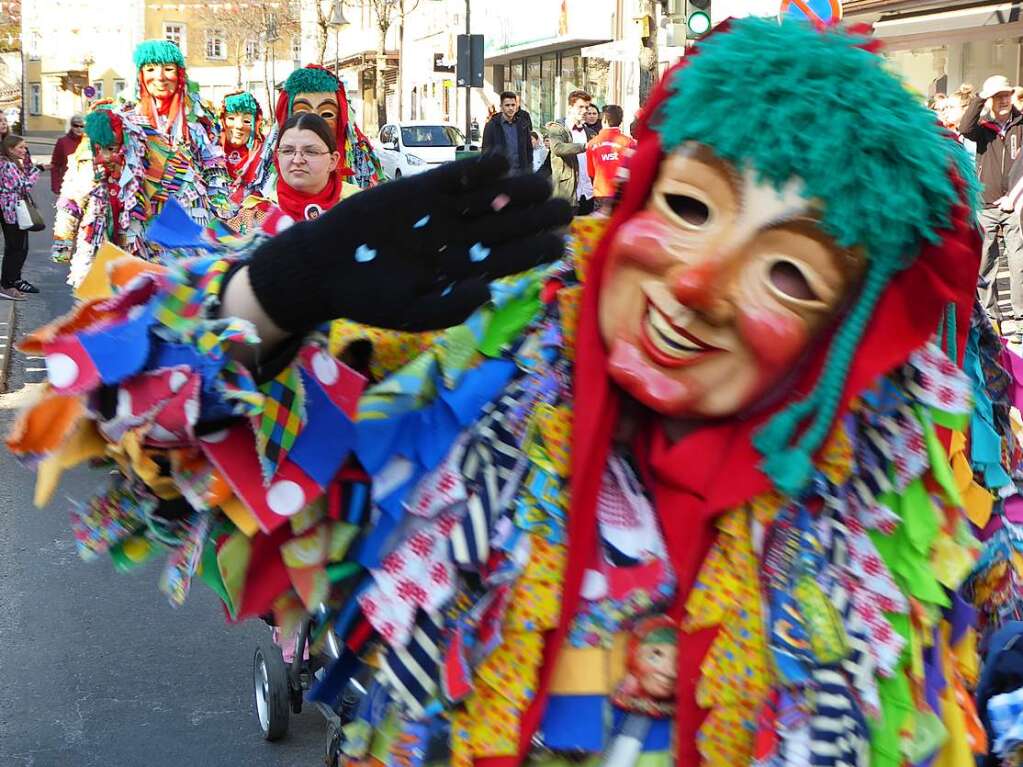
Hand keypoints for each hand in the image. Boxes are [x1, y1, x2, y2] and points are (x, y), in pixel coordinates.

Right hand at [246, 154, 571, 333]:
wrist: (326, 267)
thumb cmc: (370, 298)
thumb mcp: (412, 313)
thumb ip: (452, 307)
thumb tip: (489, 291)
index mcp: (465, 271)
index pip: (510, 260)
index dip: (535, 251)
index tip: (558, 244)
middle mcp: (462, 240)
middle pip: (509, 226)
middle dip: (537, 217)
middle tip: (563, 209)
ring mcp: (445, 213)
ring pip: (490, 198)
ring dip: (517, 190)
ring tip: (541, 184)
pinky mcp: (424, 189)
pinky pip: (458, 177)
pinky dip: (479, 169)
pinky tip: (502, 164)